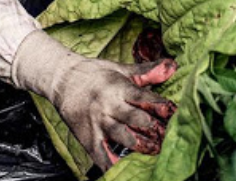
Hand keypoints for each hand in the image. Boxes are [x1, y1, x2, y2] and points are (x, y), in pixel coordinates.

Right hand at [12, 30, 176, 170]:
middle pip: (134, 119)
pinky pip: (101, 155)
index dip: (160, 105)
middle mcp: (108, 106)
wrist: (61, 78)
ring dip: (140, 145)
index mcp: (118, 88)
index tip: (174, 112)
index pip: (143, 97)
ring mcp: (97, 123)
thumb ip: (147, 71)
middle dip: (153, 128)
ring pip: (121, 137)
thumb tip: (173, 65)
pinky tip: (124, 170)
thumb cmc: (94, 73)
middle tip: (168, 136)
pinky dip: (113, 164)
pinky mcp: (87, 138)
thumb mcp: (120, 69)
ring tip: (154, 152)